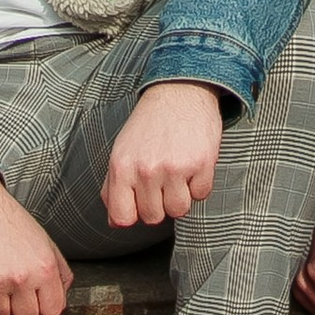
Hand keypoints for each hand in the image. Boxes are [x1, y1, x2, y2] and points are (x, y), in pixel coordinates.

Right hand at [0, 167, 71, 314]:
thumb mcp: (44, 240)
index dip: (45, 304)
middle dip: (22, 306)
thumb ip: (60, 270)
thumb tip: (62, 295)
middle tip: (14, 286)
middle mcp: (20, 278)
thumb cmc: (9, 220)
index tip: (38, 297)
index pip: (53, 310)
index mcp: (43, 268)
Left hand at [103, 80, 224, 229]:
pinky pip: (201, 195)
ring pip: (179, 210)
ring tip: (178, 172)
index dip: (133, 214)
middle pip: (153, 217)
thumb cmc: (148, 124)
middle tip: (162, 179)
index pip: (122, 218)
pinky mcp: (201, 163)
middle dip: (159, 203)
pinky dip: (199, 184)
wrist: (180, 92)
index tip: (140, 202)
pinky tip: (193, 163)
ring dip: (181, 196)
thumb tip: (115, 222)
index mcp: (122, 167)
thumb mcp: (122, 151)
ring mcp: (175, 167)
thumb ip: (113, 188)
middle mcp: (146, 169)